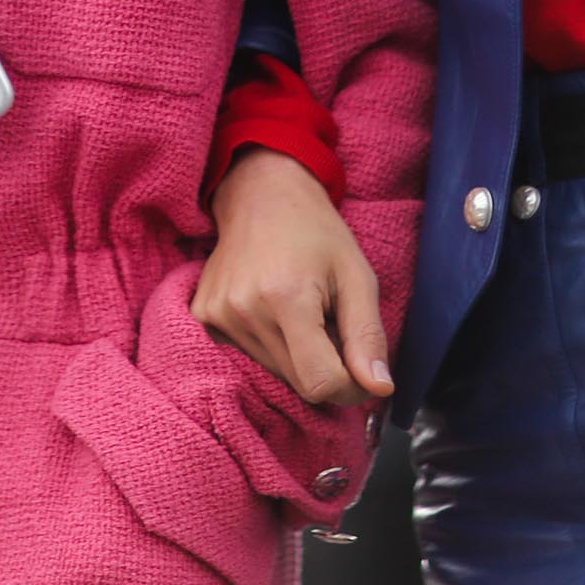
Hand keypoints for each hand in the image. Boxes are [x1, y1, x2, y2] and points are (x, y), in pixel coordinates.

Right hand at [192, 147, 391, 406]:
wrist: (260, 194)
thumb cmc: (317, 233)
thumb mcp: (357, 276)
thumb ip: (368, 336)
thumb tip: (380, 390)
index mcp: (287, 298)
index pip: (320, 383)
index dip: (350, 388)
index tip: (360, 370)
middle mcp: (245, 311)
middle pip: (297, 383)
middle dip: (326, 371)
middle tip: (334, 330)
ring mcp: (218, 314)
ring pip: (274, 374)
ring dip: (298, 359)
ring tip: (303, 315)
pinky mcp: (203, 317)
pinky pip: (247, 358)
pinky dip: (271, 347)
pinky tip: (274, 312)